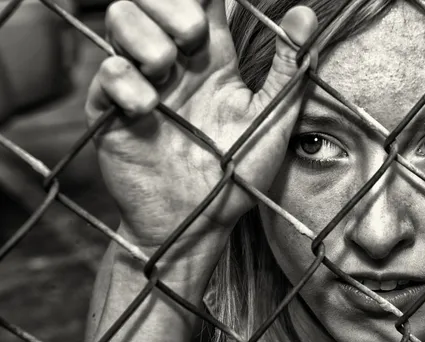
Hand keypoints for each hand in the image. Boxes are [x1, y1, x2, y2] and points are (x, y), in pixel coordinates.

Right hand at [86, 0, 317, 245]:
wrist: (198, 223)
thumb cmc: (237, 177)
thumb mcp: (273, 121)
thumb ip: (290, 69)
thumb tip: (306, 14)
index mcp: (213, 60)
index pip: (202, 1)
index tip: (211, 7)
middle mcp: (175, 64)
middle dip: (170, 5)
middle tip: (192, 35)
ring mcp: (141, 83)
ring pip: (121, 18)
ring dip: (143, 34)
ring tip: (165, 68)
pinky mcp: (111, 110)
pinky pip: (106, 71)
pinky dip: (124, 79)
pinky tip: (147, 107)